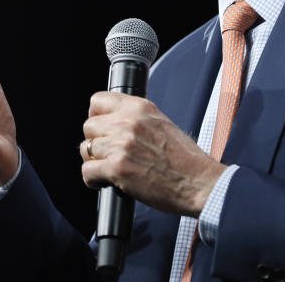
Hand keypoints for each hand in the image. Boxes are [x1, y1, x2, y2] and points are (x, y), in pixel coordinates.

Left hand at [80, 92, 224, 216]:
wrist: (199, 182)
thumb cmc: (185, 160)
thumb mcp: (162, 124)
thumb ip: (137, 120)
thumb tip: (115, 124)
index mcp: (139, 108)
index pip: (98, 100)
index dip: (95, 116)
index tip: (99, 127)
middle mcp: (128, 123)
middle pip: (89, 126)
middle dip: (94, 141)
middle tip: (105, 153)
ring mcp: (121, 145)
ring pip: (85, 149)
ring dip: (94, 161)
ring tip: (107, 169)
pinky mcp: (117, 168)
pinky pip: (87, 170)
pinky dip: (92, 179)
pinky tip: (104, 182)